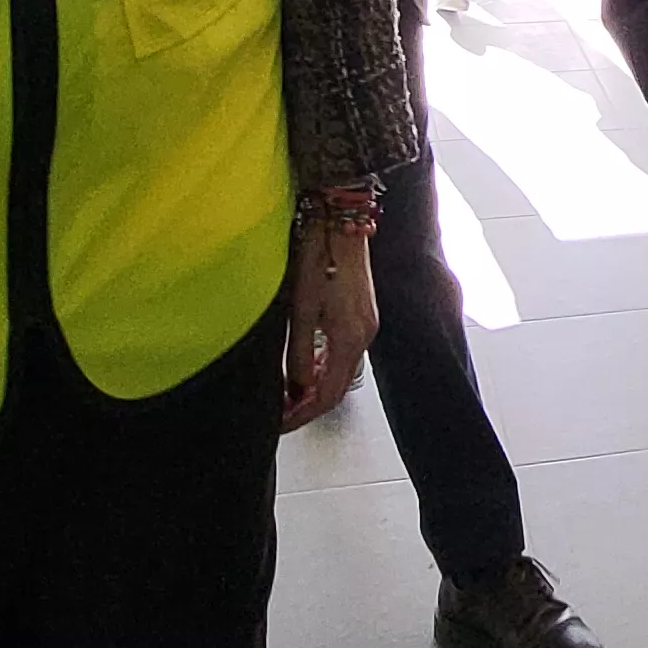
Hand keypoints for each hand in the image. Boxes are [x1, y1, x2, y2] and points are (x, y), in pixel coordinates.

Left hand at [281, 219, 377, 429]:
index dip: (303, 414)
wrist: (340, 224)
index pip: (327, 395)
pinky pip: (343, 353)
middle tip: (281, 414)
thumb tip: (295, 387)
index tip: (281, 423)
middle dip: (308, 405)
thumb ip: (297, 353)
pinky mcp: (362, 314)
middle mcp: (364, 336)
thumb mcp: (300, 311)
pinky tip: (306, 367)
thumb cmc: (319, 260)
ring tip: (287, 394)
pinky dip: (324, 368)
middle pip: (337, 387)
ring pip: (341, 371)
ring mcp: (366, 324)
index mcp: (350, 339)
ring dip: (315, 387)